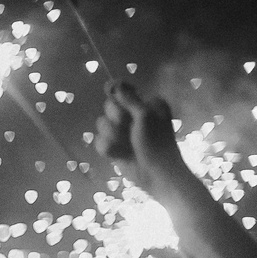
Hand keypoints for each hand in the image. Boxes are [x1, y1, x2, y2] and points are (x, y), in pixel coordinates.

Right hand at [95, 83, 186, 199]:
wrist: (156, 174)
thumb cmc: (157, 143)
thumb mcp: (145, 116)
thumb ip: (129, 99)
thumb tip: (114, 83)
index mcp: (146, 104)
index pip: (122, 91)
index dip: (116, 94)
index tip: (111, 92)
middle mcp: (133, 116)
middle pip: (109, 107)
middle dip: (116, 119)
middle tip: (128, 127)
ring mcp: (122, 132)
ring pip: (102, 125)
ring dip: (113, 136)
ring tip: (126, 145)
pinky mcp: (114, 148)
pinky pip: (99, 142)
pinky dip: (109, 149)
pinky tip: (120, 155)